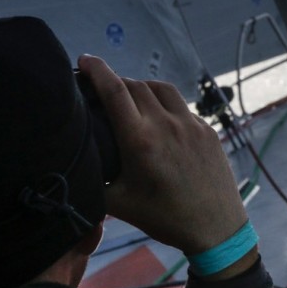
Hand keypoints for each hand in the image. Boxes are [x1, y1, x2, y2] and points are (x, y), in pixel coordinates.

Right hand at [78, 55, 247, 255]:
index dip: (97, 70)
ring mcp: (190, 124)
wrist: (216, 227)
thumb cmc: (164, 218)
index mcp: (140, 140)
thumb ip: (93, 181)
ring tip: (129, 95)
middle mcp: (166, 124)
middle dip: (115, 80)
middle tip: (101, 85)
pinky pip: (181, 106)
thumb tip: (70, 166)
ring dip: (141, 86)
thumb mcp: (119, 204)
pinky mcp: (207, 130)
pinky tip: (158, 116)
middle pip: (135, 86)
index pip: (114, 91)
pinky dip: (164, 103)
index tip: (84, 60)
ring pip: (161, 89)